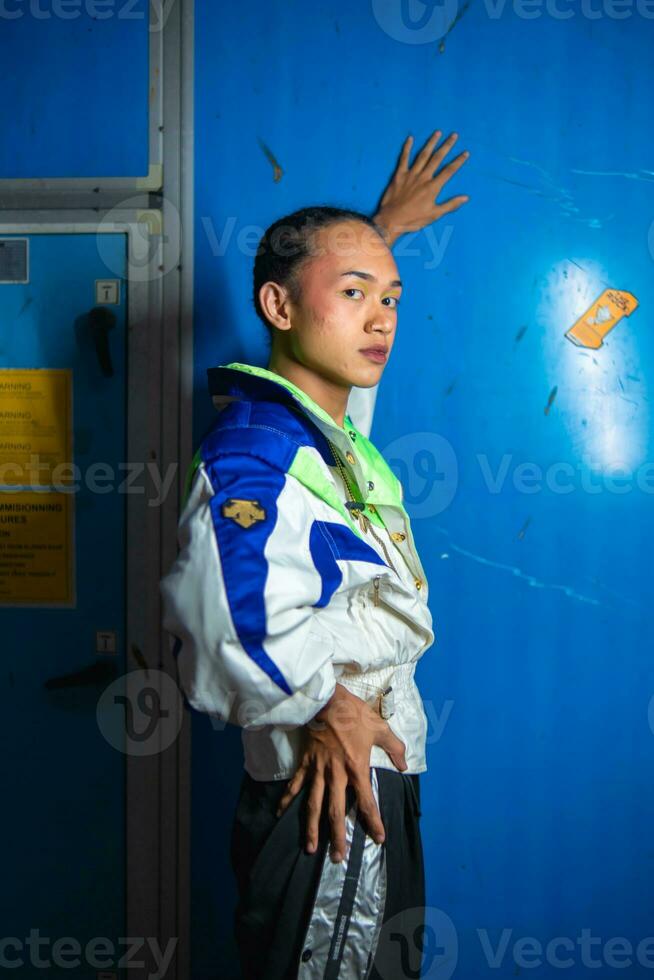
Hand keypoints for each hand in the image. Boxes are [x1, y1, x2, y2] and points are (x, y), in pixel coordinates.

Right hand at [275, 683, 407, 863]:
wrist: (326, 700)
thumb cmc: (354, 713)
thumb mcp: (380, 728)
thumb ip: (394, 747)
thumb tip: (405, 765)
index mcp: (356, 768)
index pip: (366, 801)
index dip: (373, 821)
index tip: (379, 838)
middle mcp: (336, 774)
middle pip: (336, 811)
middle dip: (337, 836)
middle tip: (337, 857)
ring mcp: (318, 770)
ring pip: (314, 804)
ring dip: (312, 827)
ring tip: (310, 848)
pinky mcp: (306, 762)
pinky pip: (296, 784)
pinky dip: (288, 799)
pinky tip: (280, 813)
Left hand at [373, 129, 469, 246]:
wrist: (392, 220)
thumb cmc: (414, 220)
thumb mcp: (435, 215)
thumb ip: (450, 205)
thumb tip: (465, 198)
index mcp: (433, 187)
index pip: (449, 171)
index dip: (458, 161)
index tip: (465, 153)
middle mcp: (423, 177)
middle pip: (437, 158)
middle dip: (447, 146)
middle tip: (454, 135)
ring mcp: (411, 175)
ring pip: (423, 155)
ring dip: (431, 143)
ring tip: (438, 133)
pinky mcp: (399, 175)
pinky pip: (404, 158)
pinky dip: (407, 148)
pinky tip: (410, 138)